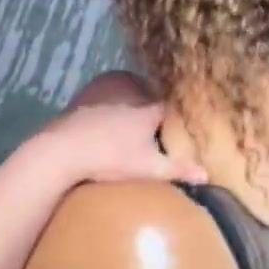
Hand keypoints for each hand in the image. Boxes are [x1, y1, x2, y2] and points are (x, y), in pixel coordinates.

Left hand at [43, 101, 207, 187]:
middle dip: (152, 106)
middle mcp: (129, 93)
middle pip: (148, 95)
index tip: (182, 120)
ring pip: (124, 93)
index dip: (177, 112)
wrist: (61, 151)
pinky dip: (108, 107)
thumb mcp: (148, 168)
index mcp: (148, 108)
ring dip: (129, 103)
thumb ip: (178, 169)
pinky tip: (104, 124)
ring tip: (130, 123)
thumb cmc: (110, 158)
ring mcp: (104, 94)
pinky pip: (104, 99)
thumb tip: (206, 174)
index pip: (171, 104)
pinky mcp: (82, 99)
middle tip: (156, 123)